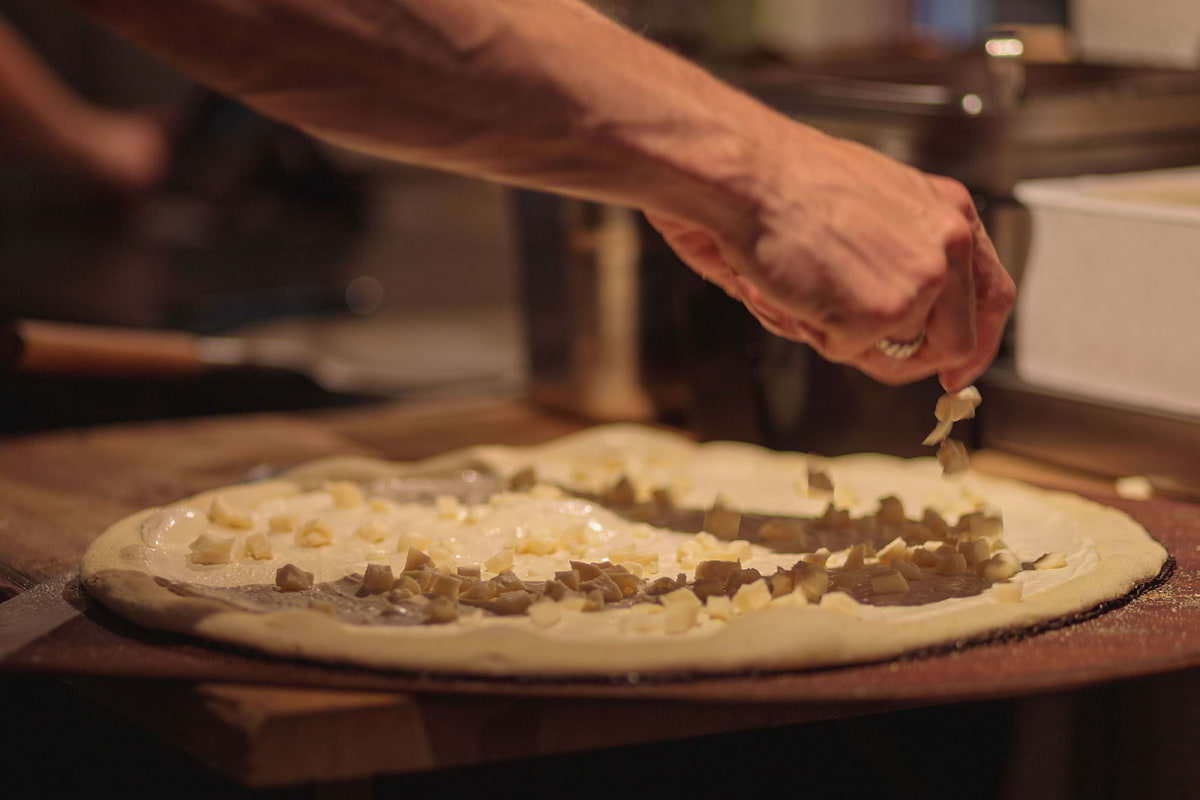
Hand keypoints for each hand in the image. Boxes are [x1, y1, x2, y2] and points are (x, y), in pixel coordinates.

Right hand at [647, 129, 1015, 390]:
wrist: (751, 176)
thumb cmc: (787, 181)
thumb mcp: (875, 205)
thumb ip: (904, 256)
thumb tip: (902, 319)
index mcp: (949, 211)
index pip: (991, 294)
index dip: (975, 341)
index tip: (957, 371)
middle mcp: (948, 244)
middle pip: (955, 340)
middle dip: (907, 359)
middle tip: (860, 347)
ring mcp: (919, 282)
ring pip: (892, 352)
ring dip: (842, 333)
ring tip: (802, 285)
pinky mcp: (881, 313)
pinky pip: (844, 351)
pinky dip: (808, 330)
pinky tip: (789, 287)